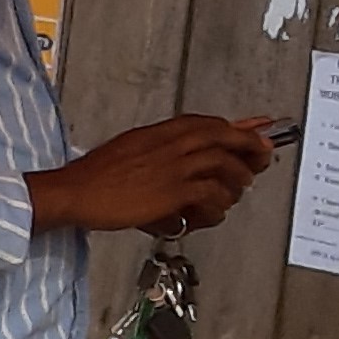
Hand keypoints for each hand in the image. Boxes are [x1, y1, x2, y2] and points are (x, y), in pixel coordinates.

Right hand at [31, 114, 279, 235]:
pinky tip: (210, 214)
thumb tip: (180, 153)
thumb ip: (160, 149)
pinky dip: (216, 207)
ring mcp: (172, 167)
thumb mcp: (130, 151)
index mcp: (159, 133)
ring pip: (223, 166)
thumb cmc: (95, 178)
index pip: (207, 123)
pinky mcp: (172, 192)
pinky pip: (210, 195)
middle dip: (249, 148)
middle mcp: (169, 145)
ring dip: (236, 182)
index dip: (237, 128)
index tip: (258, 130)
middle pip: (223, 138)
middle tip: (264, 159)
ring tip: (235, 193)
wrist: (74, 193)